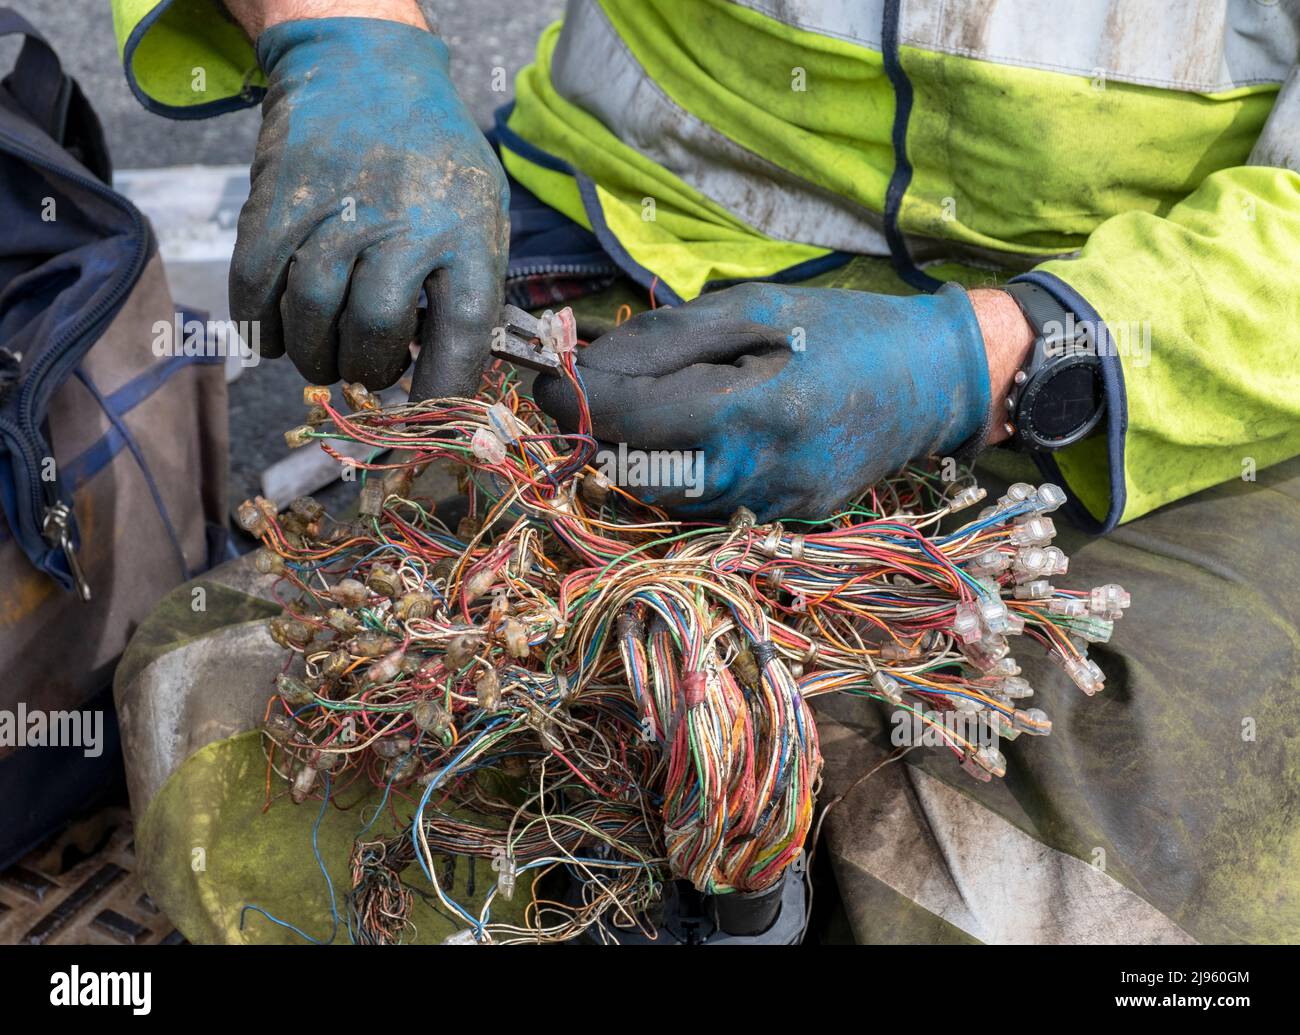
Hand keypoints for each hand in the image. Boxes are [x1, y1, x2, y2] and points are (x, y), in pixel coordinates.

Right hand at [229, 11, 508, 397]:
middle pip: (378, 327)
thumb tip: (456, 378)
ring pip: (315, 310)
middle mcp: (406, 220)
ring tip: (325, 360)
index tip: (431, 419)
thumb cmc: (433, 161)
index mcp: (468, 232)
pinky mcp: (279, 197)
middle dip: (370, 370)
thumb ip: (470, 287)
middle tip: (368, 373)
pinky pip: (257, 281)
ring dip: (315, 356)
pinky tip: (276, 337)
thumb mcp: (481, 212)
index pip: (466, 332)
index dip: (446, 389)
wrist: (364, 68)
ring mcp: (339, 205)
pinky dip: (261, 325)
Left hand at [534, 282, 996, 520]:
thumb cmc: (843, 329)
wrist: (935, 381)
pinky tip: (696, 433)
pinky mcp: (787, 522)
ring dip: (635, 455)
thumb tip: (586, 366)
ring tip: (642, 405)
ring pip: (666, 497)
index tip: (543, 379)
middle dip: (598, 433)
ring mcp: (778, 508)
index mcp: (759, 408)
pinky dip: (680, 470)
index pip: (637, 419)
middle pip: (639, 473)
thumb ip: (665, 340)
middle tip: (586, 390)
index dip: (578, 401)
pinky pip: (707, 503)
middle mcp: (765, 474)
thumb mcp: (754, 307)